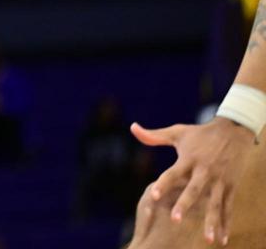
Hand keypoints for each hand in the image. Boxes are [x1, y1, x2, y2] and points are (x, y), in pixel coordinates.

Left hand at [131, 117, 255, 245]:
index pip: (173, 173)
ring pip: (215, 203)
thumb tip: (132, 128)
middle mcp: (204, 170)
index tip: (153, 195)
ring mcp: (220, 180)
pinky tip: (222, 239)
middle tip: (175, 220)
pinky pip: (228, 207)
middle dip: (185, 204)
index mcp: (189, 159)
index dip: (163, 184)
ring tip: (208, 239)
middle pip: (193, 190)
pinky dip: (226, 223)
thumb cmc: (200, 133)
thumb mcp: (177, 132)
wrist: (233, 131)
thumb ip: (153, 136)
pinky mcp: (231, 186)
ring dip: (212, 221)